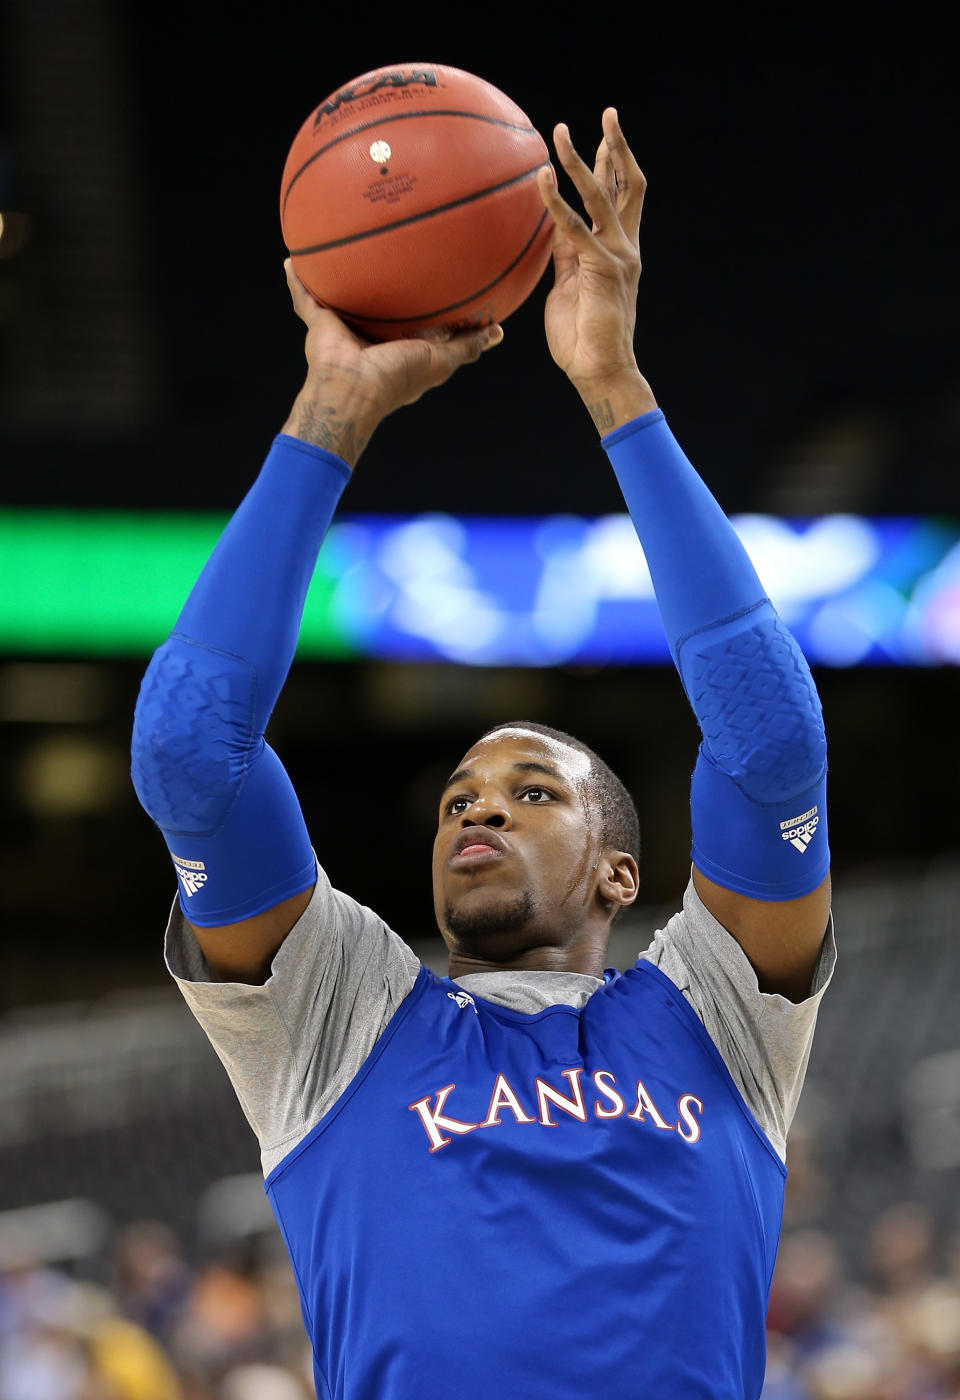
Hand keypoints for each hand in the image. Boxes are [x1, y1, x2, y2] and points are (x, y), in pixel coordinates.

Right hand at [281, 260, 503, 466]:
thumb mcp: (442, 361)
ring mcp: (343, 328)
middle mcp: (370, 335)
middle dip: (381, 283)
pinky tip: (291, 259)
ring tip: (337, 248)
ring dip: (337, 277)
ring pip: (341, 296)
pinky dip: (296, 281)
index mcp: (397, 346)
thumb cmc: (398, 378)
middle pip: (376, 304)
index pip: (411, 320)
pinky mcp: (319, 323)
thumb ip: (467, 346)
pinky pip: (305, 296)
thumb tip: (497, 333)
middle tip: (391, 250)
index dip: (421, 303)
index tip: (435, 277)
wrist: (354, 389)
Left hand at [536, 110, 656, 431]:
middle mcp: (625, 247)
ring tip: (562, 132)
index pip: (621, 199)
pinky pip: (576, 227)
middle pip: (627, 186)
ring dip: (581, 161)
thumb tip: (553, 229)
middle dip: (617, 147)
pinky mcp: (603, 268)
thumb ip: (565, 256)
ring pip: (603, 195)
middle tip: (608, 112)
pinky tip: (543, 179)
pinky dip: (557, 202)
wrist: (598, 372)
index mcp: (619, 252)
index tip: (605, 137)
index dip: (615, 166)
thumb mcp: (568, 287)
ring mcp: (618, 256)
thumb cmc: (581, 339)